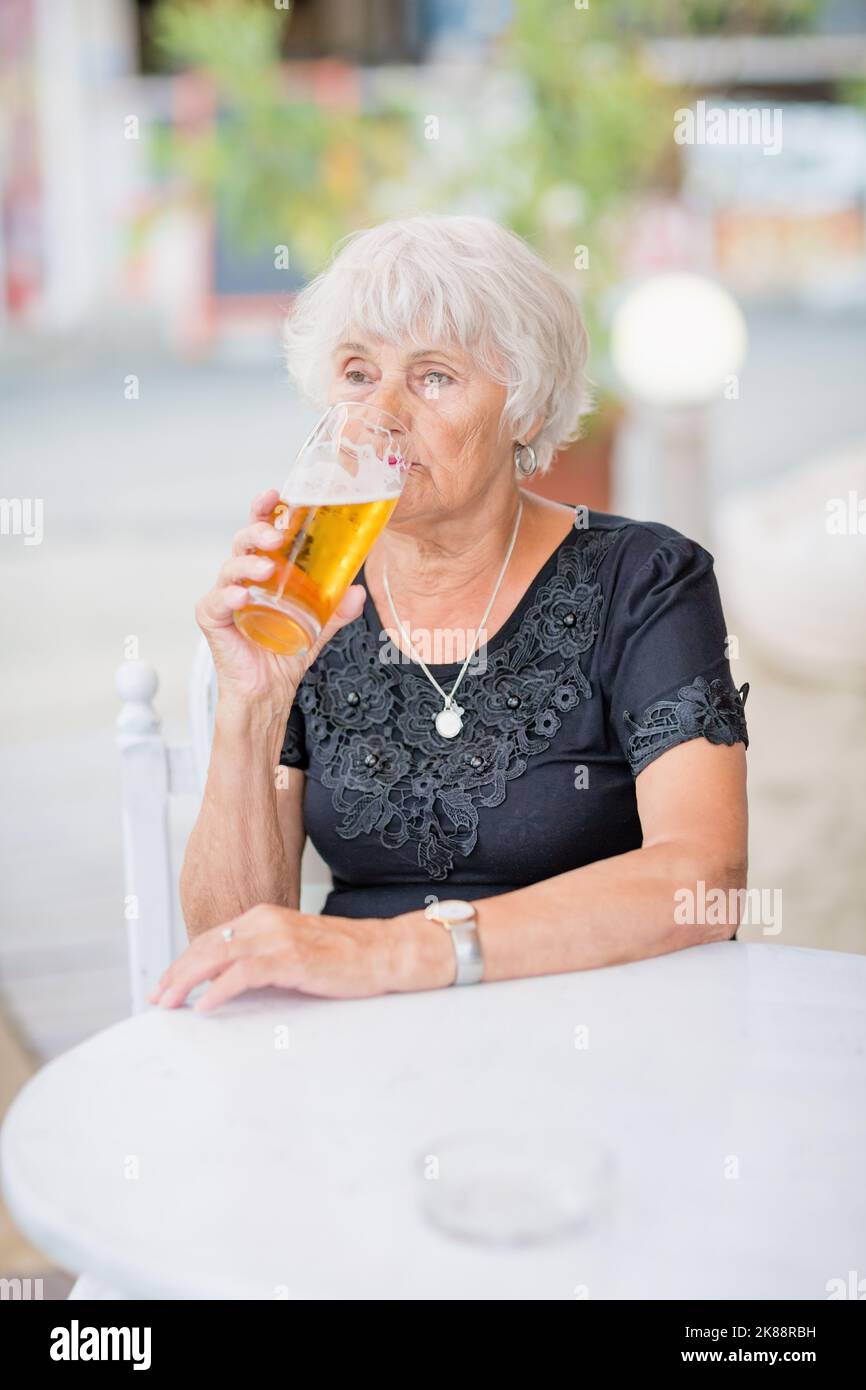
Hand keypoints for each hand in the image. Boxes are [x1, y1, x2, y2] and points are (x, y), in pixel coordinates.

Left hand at [147, 903, 451, 1010]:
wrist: (385, 951)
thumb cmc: (344, 957)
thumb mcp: (295, 951)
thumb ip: (263, 959)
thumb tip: (229, 984)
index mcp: (264, 917)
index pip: (212, 938)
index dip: (184, 962)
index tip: (166, 984)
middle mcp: (266, 921)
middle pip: (207, 944)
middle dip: (176, 972)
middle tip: (157, 998)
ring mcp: (278, 937)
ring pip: (217, 955)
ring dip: (187, 980)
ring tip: (169, 1002)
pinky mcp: (292, 958)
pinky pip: (244, 973)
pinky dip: (219, 989)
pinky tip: (206, 1005)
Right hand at [197, 489, 365, 710]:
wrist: (269, 689)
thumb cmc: (284, 651)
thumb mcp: (318, 626)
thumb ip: (337, 610)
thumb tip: (358, 592)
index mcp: (263, 571)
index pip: (261, 532)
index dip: (264, 510)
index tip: (276, 495)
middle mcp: (242, 578)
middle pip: (242, 542)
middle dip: (258, 530)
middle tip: (278, 535)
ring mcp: (225, 597)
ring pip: (229, 568)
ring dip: (248, 563)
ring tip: (267, 567)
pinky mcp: (214, 620)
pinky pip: (216, 603)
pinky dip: (228, 597)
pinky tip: (242, 596)